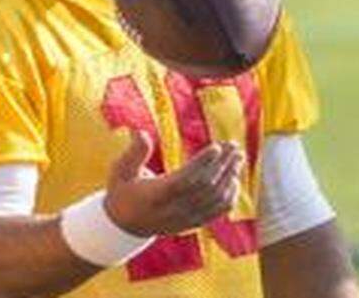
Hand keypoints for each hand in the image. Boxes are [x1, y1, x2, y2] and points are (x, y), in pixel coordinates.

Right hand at [103, 132, 242, 237]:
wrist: (124, 226)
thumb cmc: (123, 192)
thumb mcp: (120, 171)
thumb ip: (134, 153)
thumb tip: (140, 131)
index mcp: (155, 195)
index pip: (185, 179)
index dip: (202, 163)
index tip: (217, 147)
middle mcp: (173, 208)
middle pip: (205, 187)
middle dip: (222, 165)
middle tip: (233, 145)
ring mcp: (185, 218)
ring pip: (214, 199)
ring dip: (229, 177)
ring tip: (237, 157)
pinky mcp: (193, 223)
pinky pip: (217, 212)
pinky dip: (230, 196)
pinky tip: (234, 180)